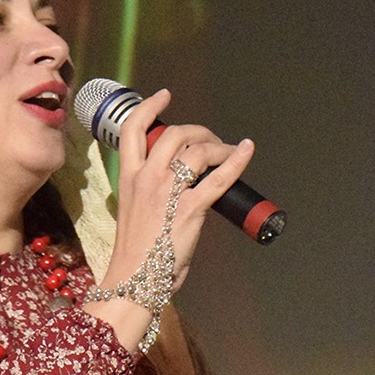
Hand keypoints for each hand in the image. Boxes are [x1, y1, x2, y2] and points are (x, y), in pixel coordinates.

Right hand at [84, 89, 254, 350]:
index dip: (150, 107)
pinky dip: (236, 160)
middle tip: (210, 140)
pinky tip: (246, 150)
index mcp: (128, 177)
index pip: (134, 130)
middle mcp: (147, 178)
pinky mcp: (190, 209)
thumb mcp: (134, 210)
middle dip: (198, 130)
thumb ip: (152, 191)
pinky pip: (218, 178)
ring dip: (217, 145)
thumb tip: (181, 184)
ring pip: (197, 150)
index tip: (165, 95)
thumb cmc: (135, 251)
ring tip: (228, 150)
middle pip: (174, 134)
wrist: (135, 278)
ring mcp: (168, 192)